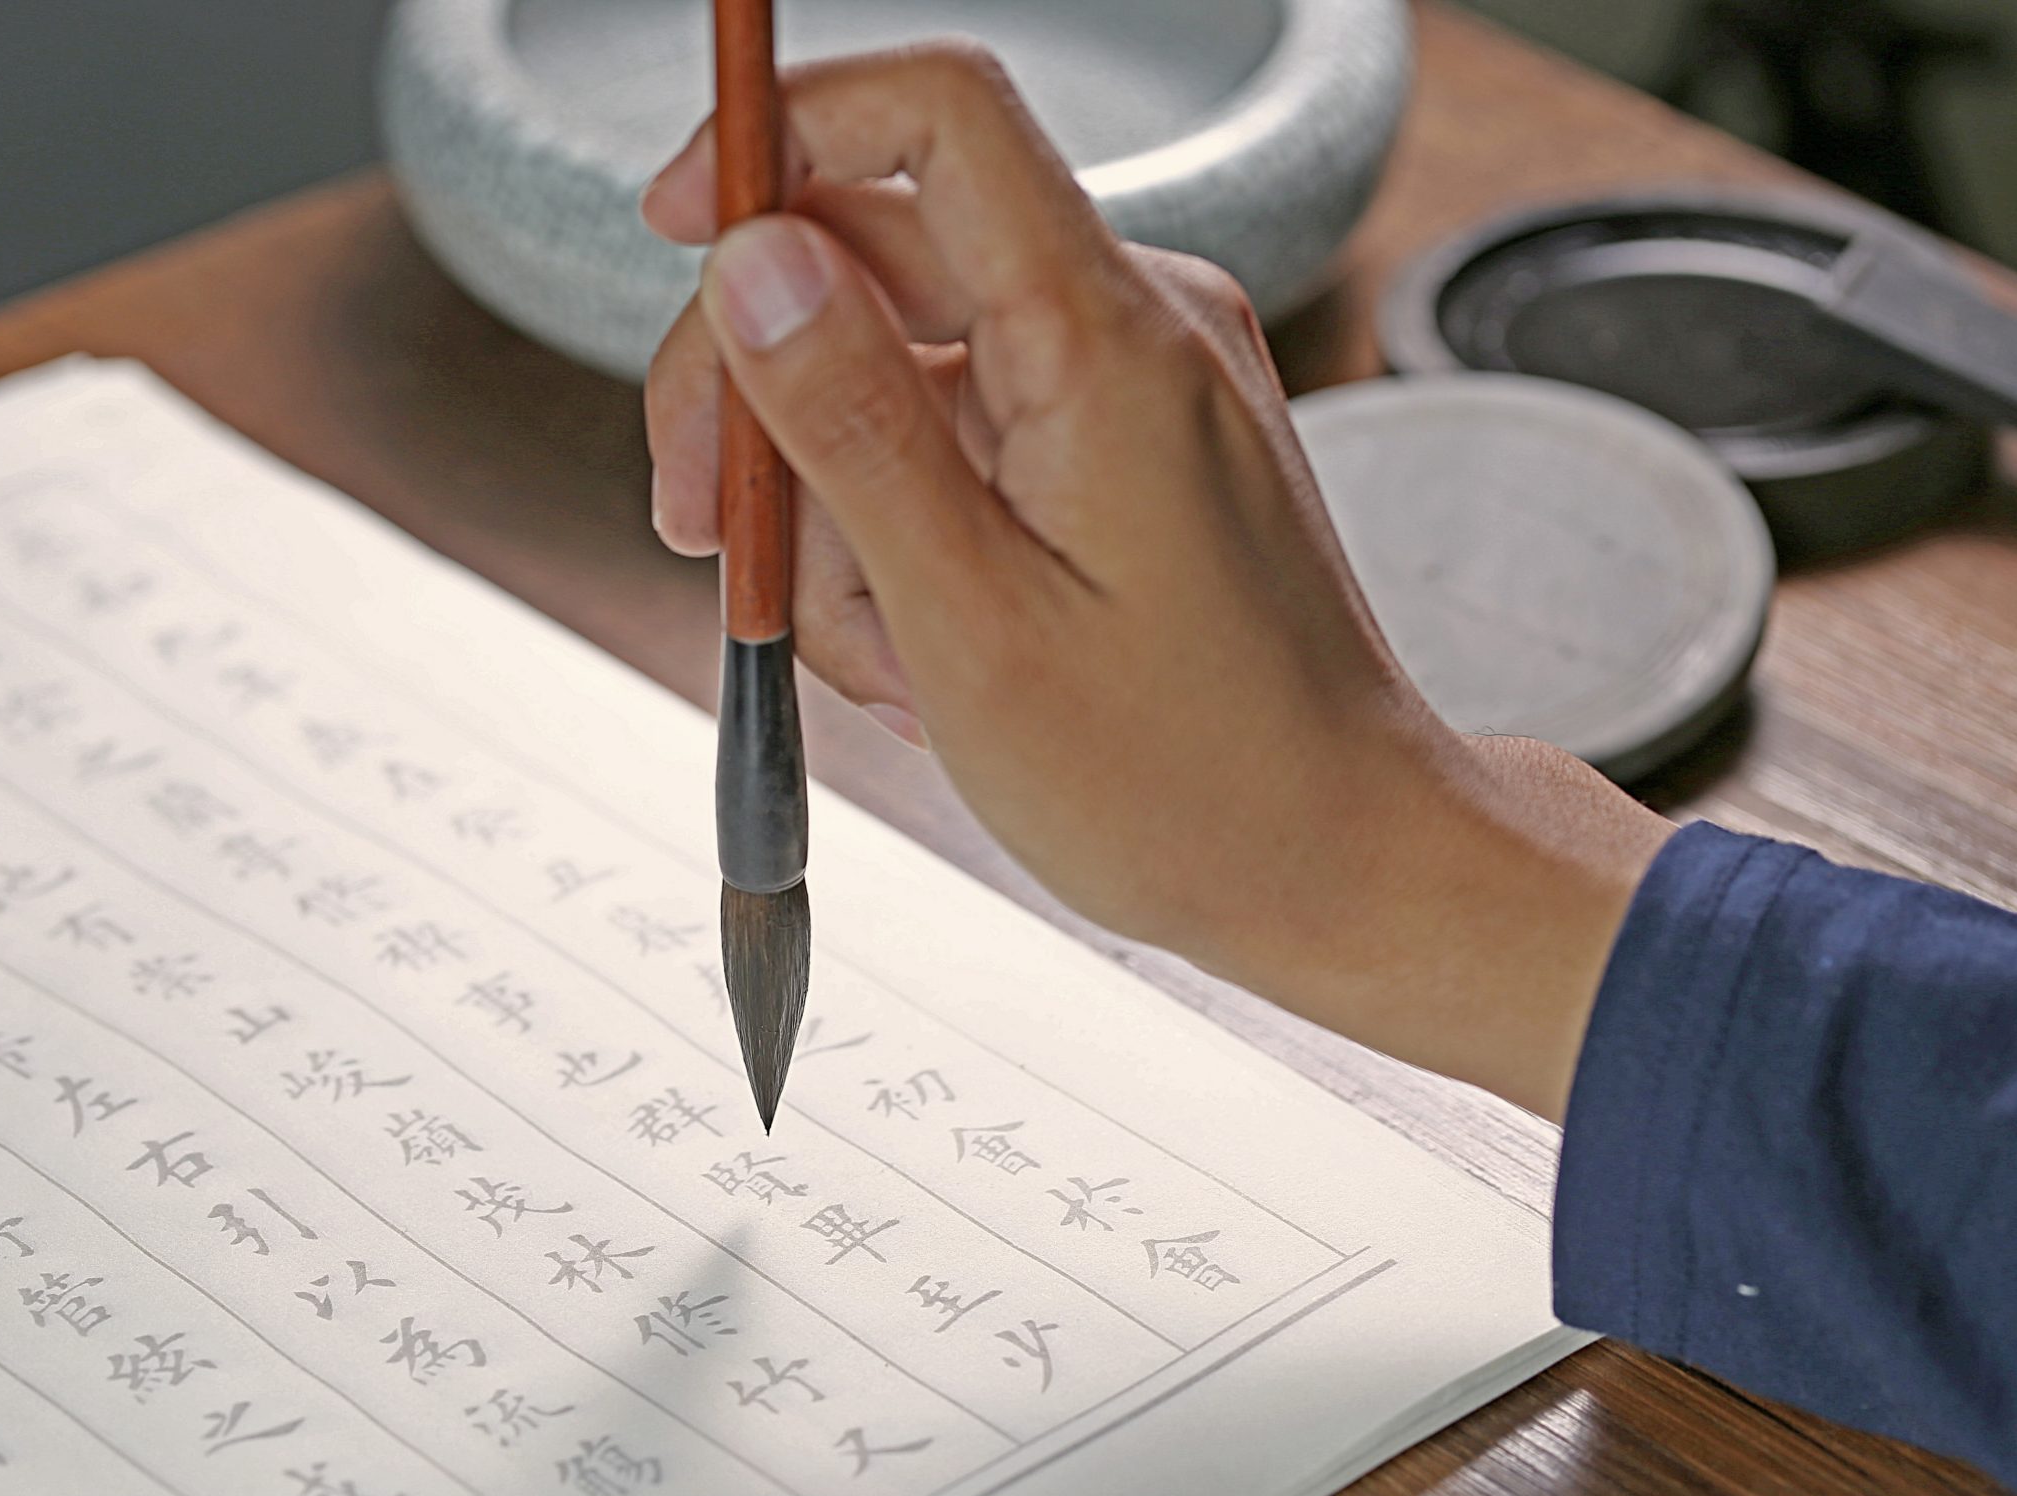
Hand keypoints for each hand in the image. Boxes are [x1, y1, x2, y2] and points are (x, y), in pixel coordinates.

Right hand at [642, 44, 1672, 1118]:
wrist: (1342, 861)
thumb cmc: (1189, 781)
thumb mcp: (971, 621)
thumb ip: (851, 423)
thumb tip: (750, 259)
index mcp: (1105, 338)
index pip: (936, 114)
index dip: (781, 133)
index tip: (674, 223)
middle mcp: (1131, 321)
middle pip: (873, 253)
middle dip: (761, 395)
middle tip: (708, 538)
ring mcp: (1129, 381)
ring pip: (896, 369)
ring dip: (836, 509)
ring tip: (878, 663)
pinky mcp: (1121, 442)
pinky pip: (959, 436)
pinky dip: (905, 536)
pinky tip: (922, 653)